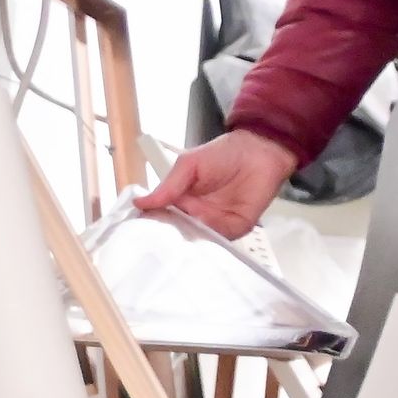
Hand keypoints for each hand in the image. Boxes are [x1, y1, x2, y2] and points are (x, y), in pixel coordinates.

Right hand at [139, 130, 299, 237]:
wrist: (260, 150)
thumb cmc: (223, 153)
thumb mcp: (189, 164)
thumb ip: (168, 186)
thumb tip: (139, 202)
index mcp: (181, 201)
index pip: (162, 219)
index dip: (151, 227)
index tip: (138, 236)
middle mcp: (196, 215)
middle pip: (179, 235)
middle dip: (169, 241)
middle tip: (156, 248)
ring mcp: (216, 224)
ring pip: (199, 241)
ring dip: (190, 243)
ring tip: (177, 247)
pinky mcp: (236, 228)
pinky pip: (221, 240)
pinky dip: (212, 242)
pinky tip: (202, 242)